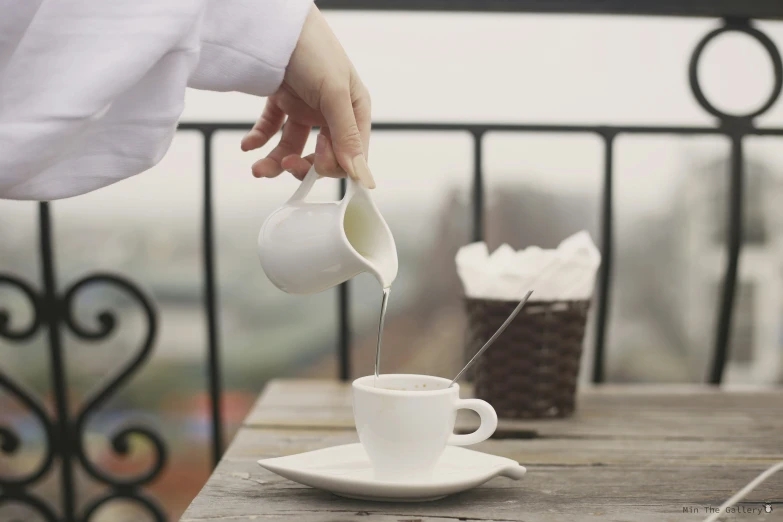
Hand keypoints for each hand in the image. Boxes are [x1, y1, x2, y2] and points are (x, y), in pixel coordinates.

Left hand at [241, 5, 374, 188]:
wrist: (275, 23)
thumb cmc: (313, 48)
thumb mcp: (335, 94)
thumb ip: (346, 136)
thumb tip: (361, 174)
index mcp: (354, 110)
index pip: (350, 155)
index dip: (332, 164)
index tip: (315, 165)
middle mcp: (332, 112)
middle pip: (320, 155)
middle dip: (301, 165)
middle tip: (285, 164)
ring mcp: (306, 108)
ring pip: (293, 146)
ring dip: (276, 160)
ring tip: (258, 167)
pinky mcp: (283, 101)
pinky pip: (272, 129)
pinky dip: (260, 139)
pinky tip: (249, 146)